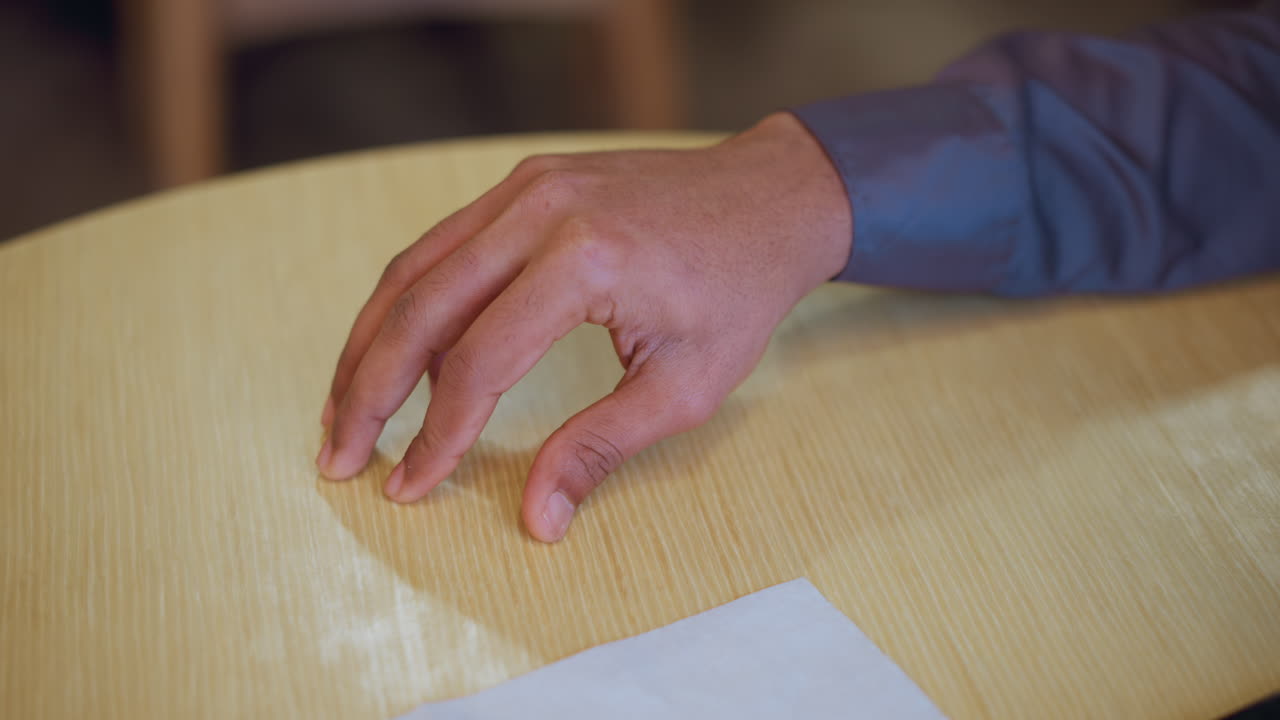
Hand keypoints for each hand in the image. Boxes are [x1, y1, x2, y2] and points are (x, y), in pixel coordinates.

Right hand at [316, 112, 851, 541]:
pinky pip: (443, 246)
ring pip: (414, 269)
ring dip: (369, 343)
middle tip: (338, 457)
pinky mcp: (523, 185)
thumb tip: (537, 519)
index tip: (409, 487)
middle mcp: (540, 211)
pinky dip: (408, 302)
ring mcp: (525, 188)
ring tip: (343, 411)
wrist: (770, 198)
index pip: (479, 362)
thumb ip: (600, 448)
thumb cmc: (739, 292)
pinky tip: (393, 352)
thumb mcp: (685, 386)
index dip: (436, 435)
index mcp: (585, 261)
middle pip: (419, 307)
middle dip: (367, 391)